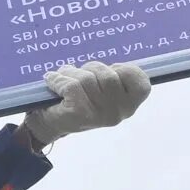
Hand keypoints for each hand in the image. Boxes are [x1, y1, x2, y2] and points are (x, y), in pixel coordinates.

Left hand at [21, 61, 149, 149]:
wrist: (48, 124)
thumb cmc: (78, 101)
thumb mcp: (102, 89)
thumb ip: (112, 76)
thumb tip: (106, 64)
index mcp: (128, 106)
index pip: (141, 83)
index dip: (125, 70)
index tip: (111, 69)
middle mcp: (118, 113)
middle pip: (108, 75)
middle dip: (90, 68)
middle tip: (78, 74)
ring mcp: (99, 115)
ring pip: (87, 79)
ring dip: (70, 73)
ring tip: (62, 77)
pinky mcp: (80, 114)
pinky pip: (71, 85)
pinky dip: (57, 79)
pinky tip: (51, 80)